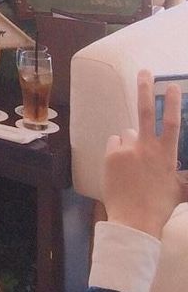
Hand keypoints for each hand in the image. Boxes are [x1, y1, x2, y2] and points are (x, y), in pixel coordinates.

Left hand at [102, 70, 186, 238]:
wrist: (134, 219)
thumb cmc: (159, 205)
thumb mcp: (180, 190)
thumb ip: (186, 178)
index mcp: (166, 156)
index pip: (171, 124)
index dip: (172, 103)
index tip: (172, 85)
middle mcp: (147, 148)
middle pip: (145, 111)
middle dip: (145, 88)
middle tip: (145, 71)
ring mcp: (127, 149)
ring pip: (128, 134)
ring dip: (131, 142)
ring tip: (134, 165)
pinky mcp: (111, 154)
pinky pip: (115, 143)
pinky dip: (119, 150)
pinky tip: (122, 167)